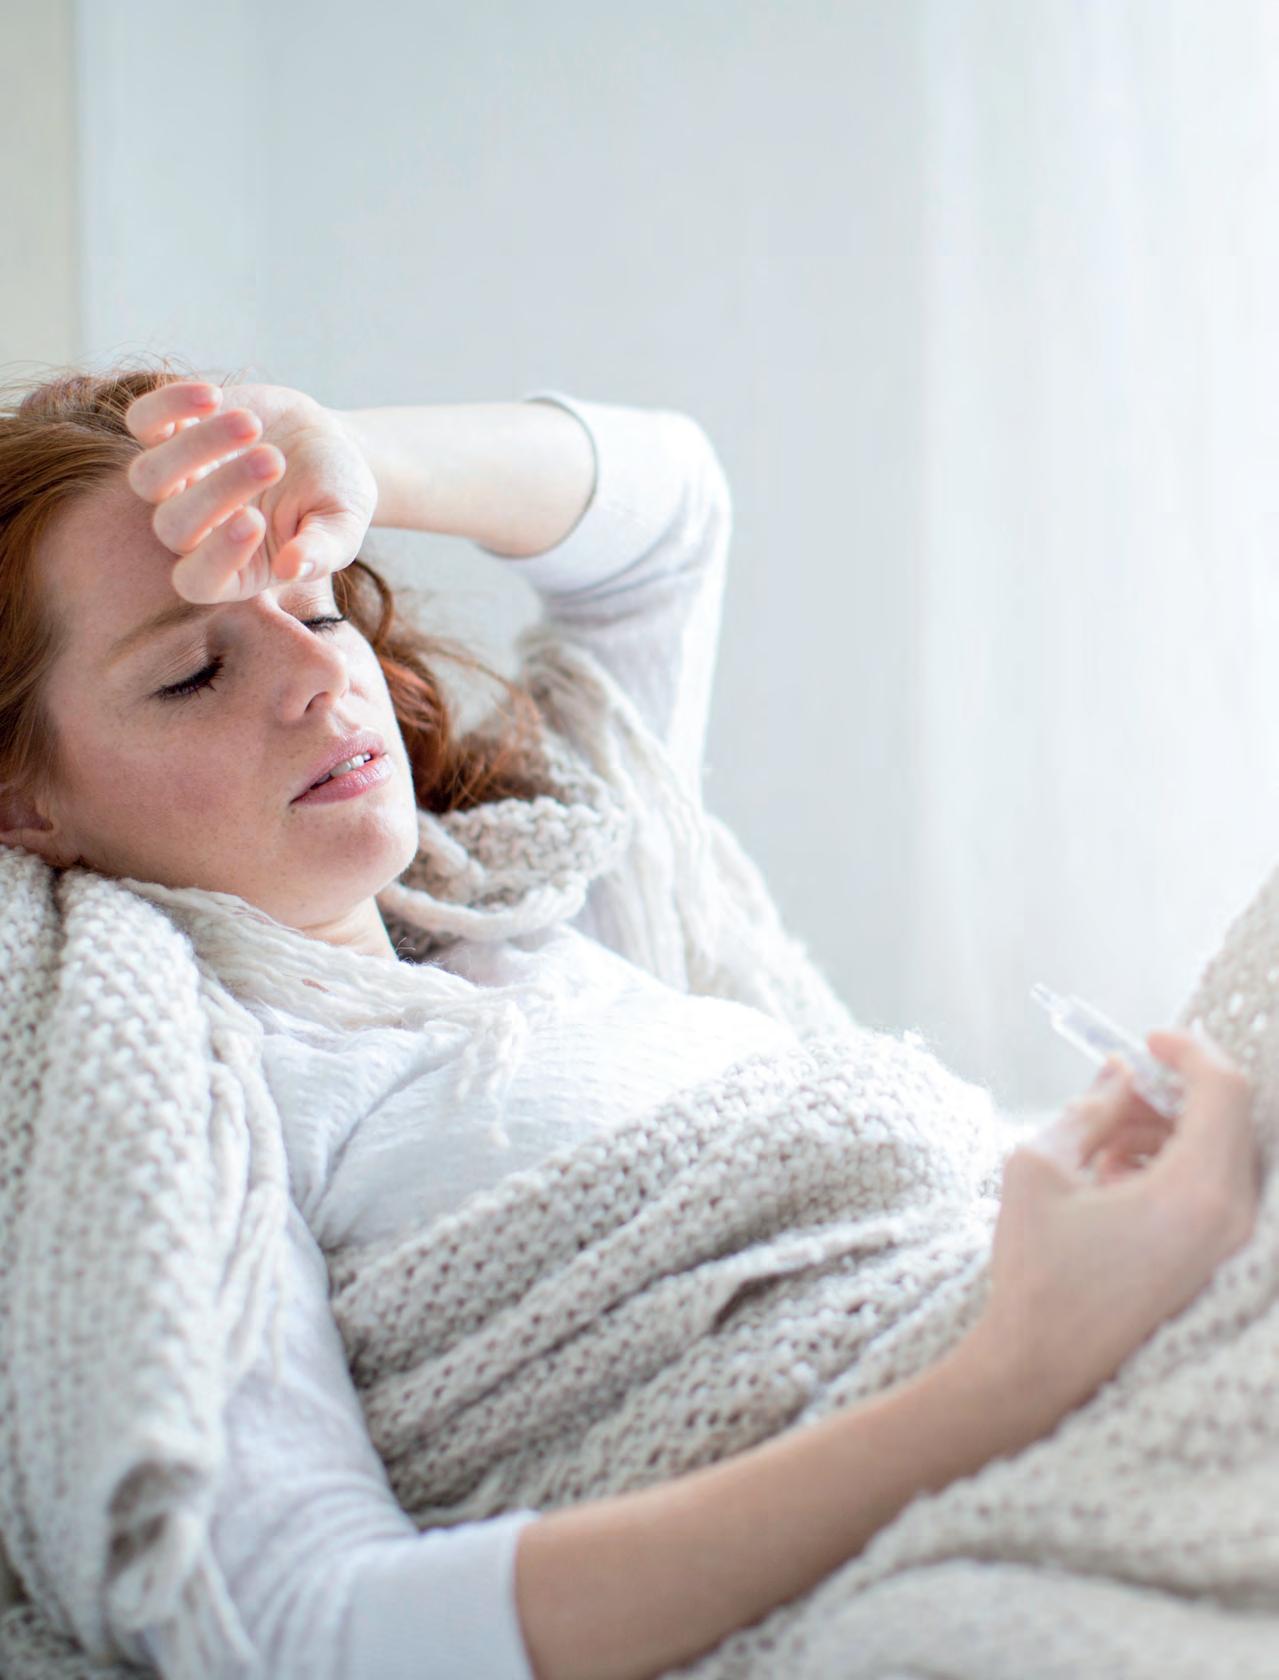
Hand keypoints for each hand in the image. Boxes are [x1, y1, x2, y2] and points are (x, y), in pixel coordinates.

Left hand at [124, 378, 378, 603]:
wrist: (327, 444)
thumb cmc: (336, 496)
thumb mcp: (343, 526)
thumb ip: (322, 551)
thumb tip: (293, 569)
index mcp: (236, 569)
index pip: (198, 581)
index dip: (214, 556)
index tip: (256, 520)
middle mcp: (196, 533)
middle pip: (172, 528)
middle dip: (220, 490)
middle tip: (275, 461)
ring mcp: (177, 483)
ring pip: (148, 477)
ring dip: (197, 446)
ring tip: (252, 424)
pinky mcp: (169, 434)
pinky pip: (142, 422)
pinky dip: (168, 405)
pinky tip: (214, 396)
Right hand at [978, 1027, 1259, 1418]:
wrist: (1041, 1364)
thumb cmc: (1036, 1268)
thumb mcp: (1041, 1165)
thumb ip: (1090, 1108)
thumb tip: (1122, 1073)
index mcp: (1195, 1192)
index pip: (1225, 1090)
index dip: (1189, 1050)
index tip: (1147, 1040)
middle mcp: (1231, 1219)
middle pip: (1229, 1119)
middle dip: (1173, 1093)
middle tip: (1116, 1092)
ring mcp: (1230, 1246)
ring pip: (1222, 1152)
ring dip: (1169, 1130)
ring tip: (1103, 1147)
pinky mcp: (1217, 1262)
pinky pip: (1215, 1188)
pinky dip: (1174, 1165)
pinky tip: (1116, 1180)